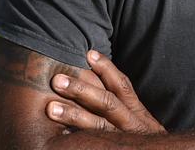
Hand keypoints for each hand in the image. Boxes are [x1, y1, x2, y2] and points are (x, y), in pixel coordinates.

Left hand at [47, 49, 165, 134]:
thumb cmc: (143, 141)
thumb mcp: (140, 124)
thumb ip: (122, 109)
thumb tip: (93, 86)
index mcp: (138, 114)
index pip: (122, 86)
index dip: (107, 69)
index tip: (89, 54)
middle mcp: (133, 124)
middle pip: (108, 103)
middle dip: (82, 90)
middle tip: (58, 80)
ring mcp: (123, 139)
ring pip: (99, 126)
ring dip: (74, 116)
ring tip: (51, 108)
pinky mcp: (114, 149)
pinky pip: (94, 143)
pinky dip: (77, 141)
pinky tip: (58, 139)